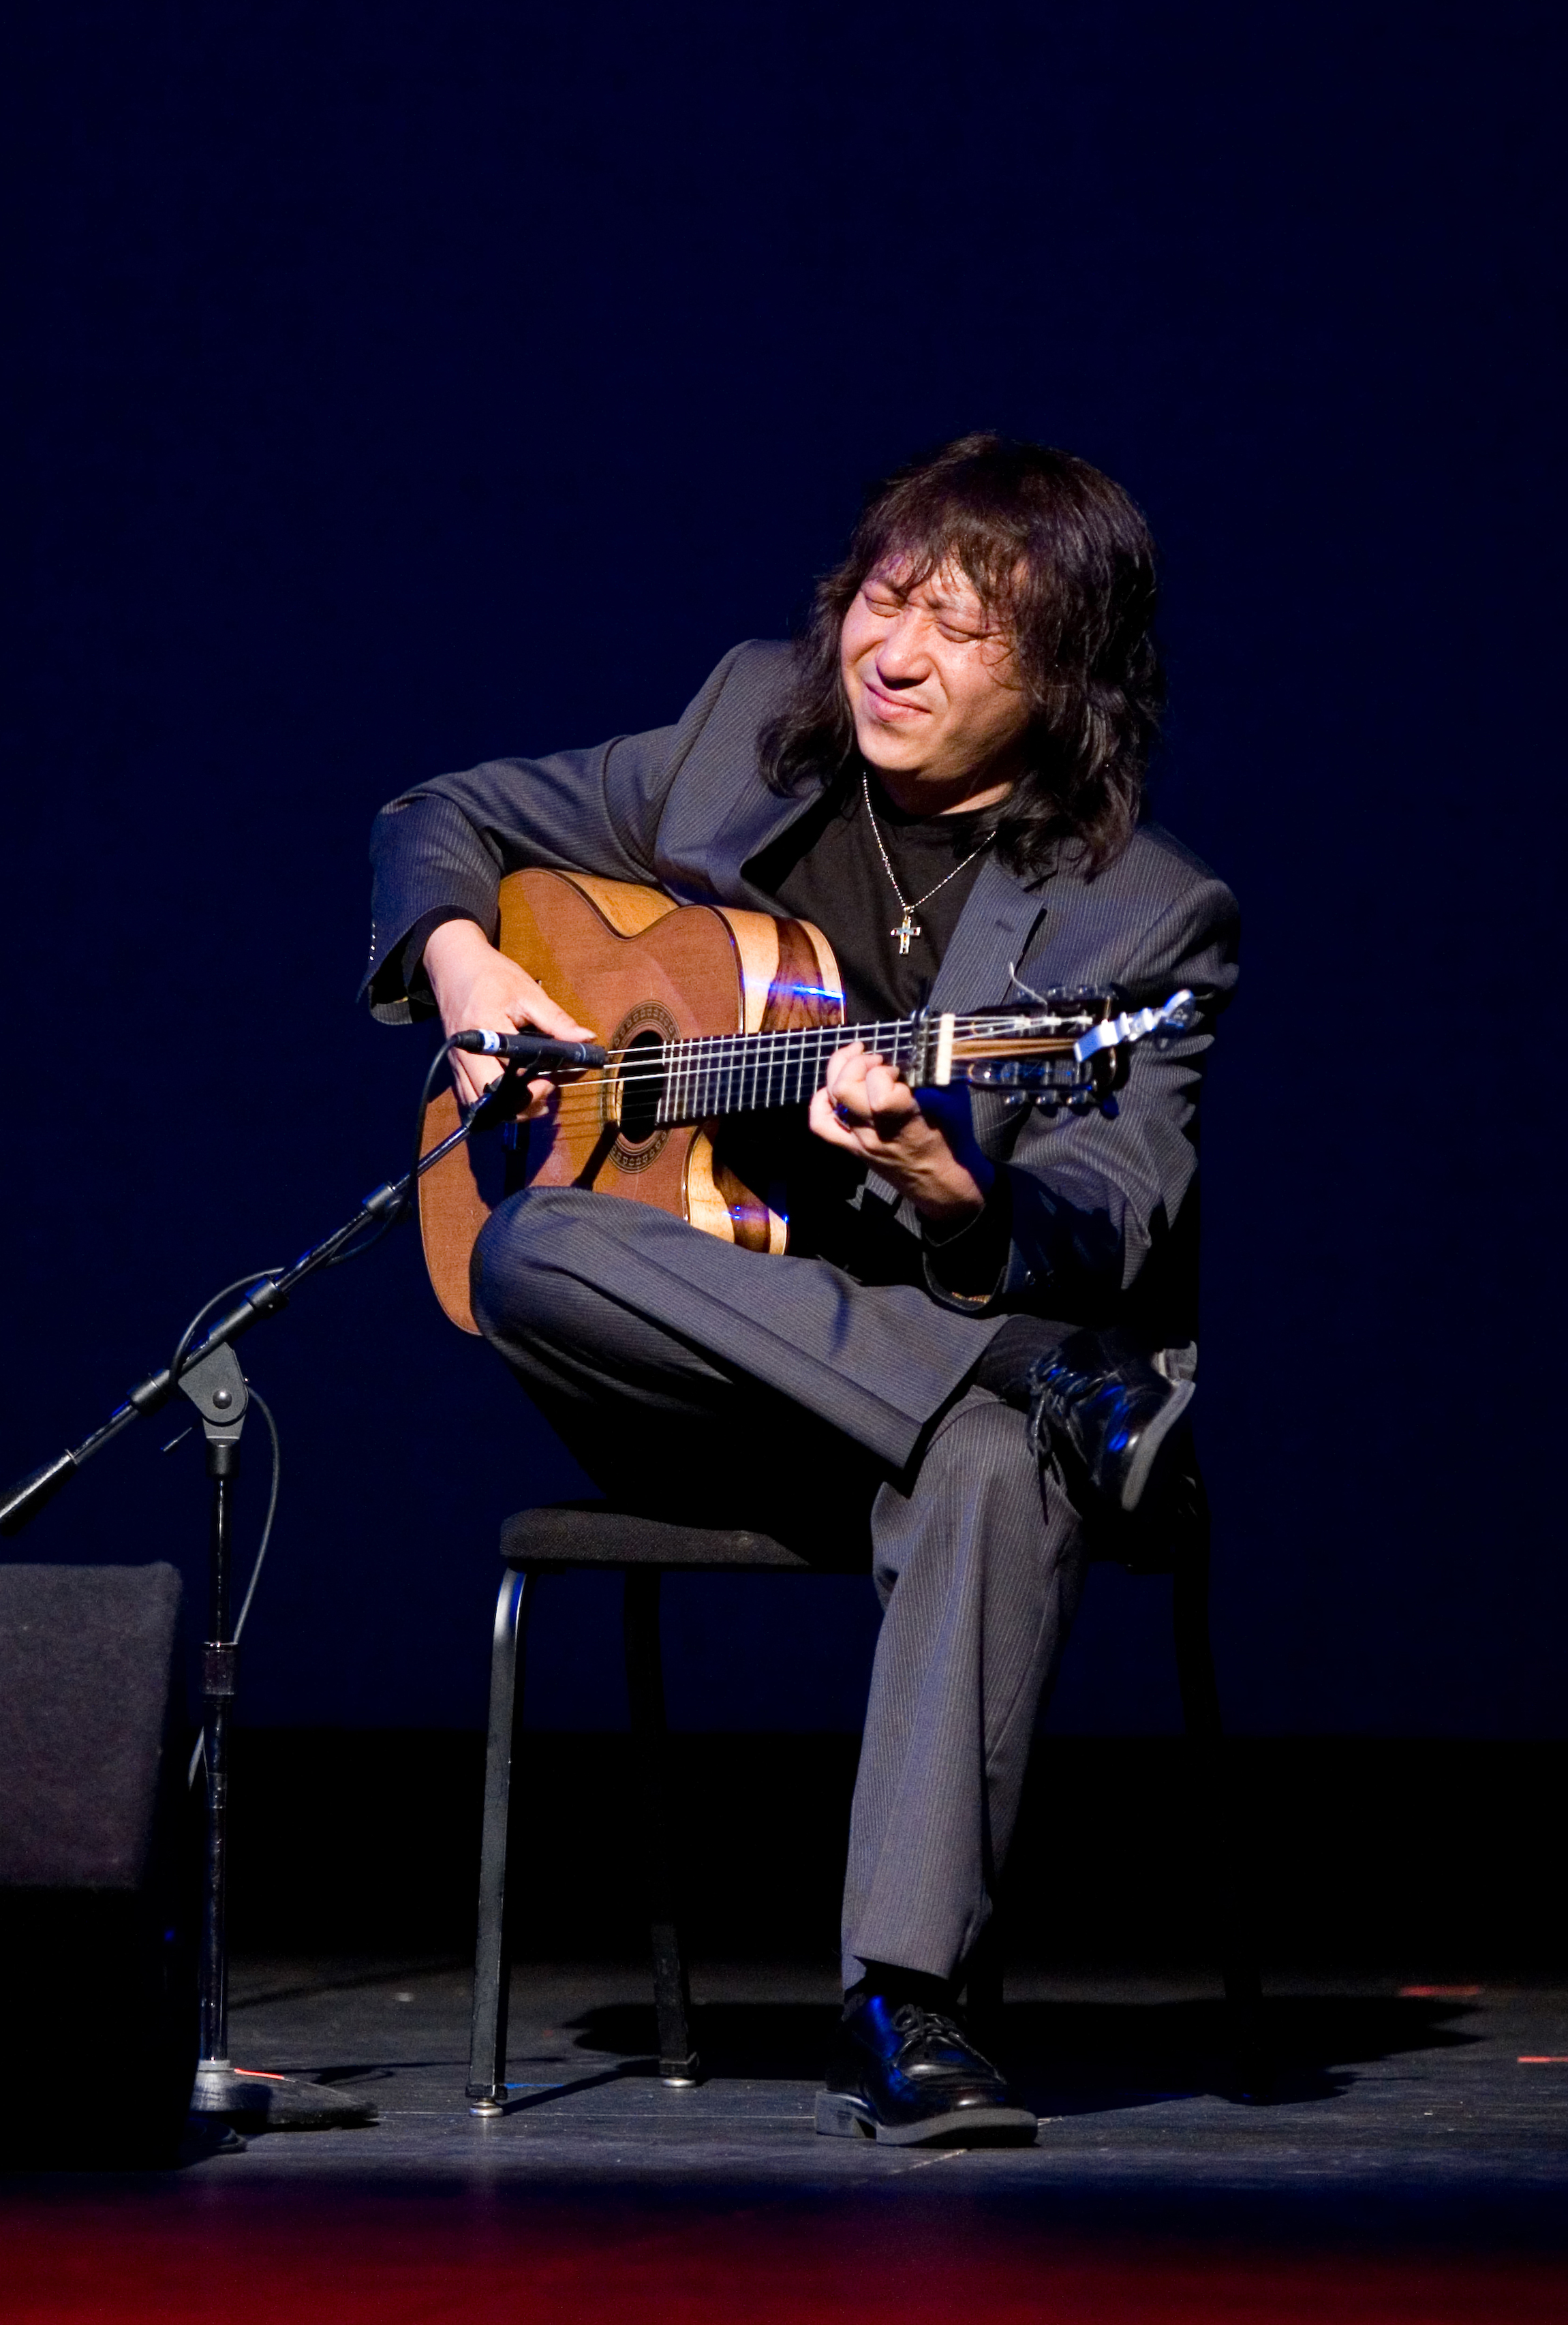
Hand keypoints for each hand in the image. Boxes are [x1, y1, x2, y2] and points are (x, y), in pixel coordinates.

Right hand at [423, 918, 597, 1113]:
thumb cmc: (492, 976)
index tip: (550, 1082)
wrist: (455, 965)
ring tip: (531, 1093)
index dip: (530, 1092)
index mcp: (485, 1033)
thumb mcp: (528, 993)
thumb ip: (556, 1020)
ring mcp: (456, 1063)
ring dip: (505, 1108)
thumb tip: (586, 1039)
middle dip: (519, 1106)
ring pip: (476, 1105)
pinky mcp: (455, 1066)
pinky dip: (492, 1101)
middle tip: (543, 1090)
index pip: (503, 1080)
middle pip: (487, 1102)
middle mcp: (465, 1054)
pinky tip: (513, 1090)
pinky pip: (470, 1096)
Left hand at [808, 1042, 992, 1227]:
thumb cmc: (952, 1139)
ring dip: (840, 1072)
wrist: (943, 1183)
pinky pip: (821, 1124)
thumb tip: (921, 1047)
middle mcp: (875, 1131)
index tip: (898, 1070)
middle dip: (857, 1062)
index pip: (879, 1088)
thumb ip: (934, 1073)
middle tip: (876, 1059)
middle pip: (844, 1088)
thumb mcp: (954, 1101)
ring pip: (831, 1099)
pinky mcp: (852, 1148)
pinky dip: (821, 1102)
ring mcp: (859, 1140)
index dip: (885, 1070)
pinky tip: (833, 1090)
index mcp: (904, 1119)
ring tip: (856, 1061)